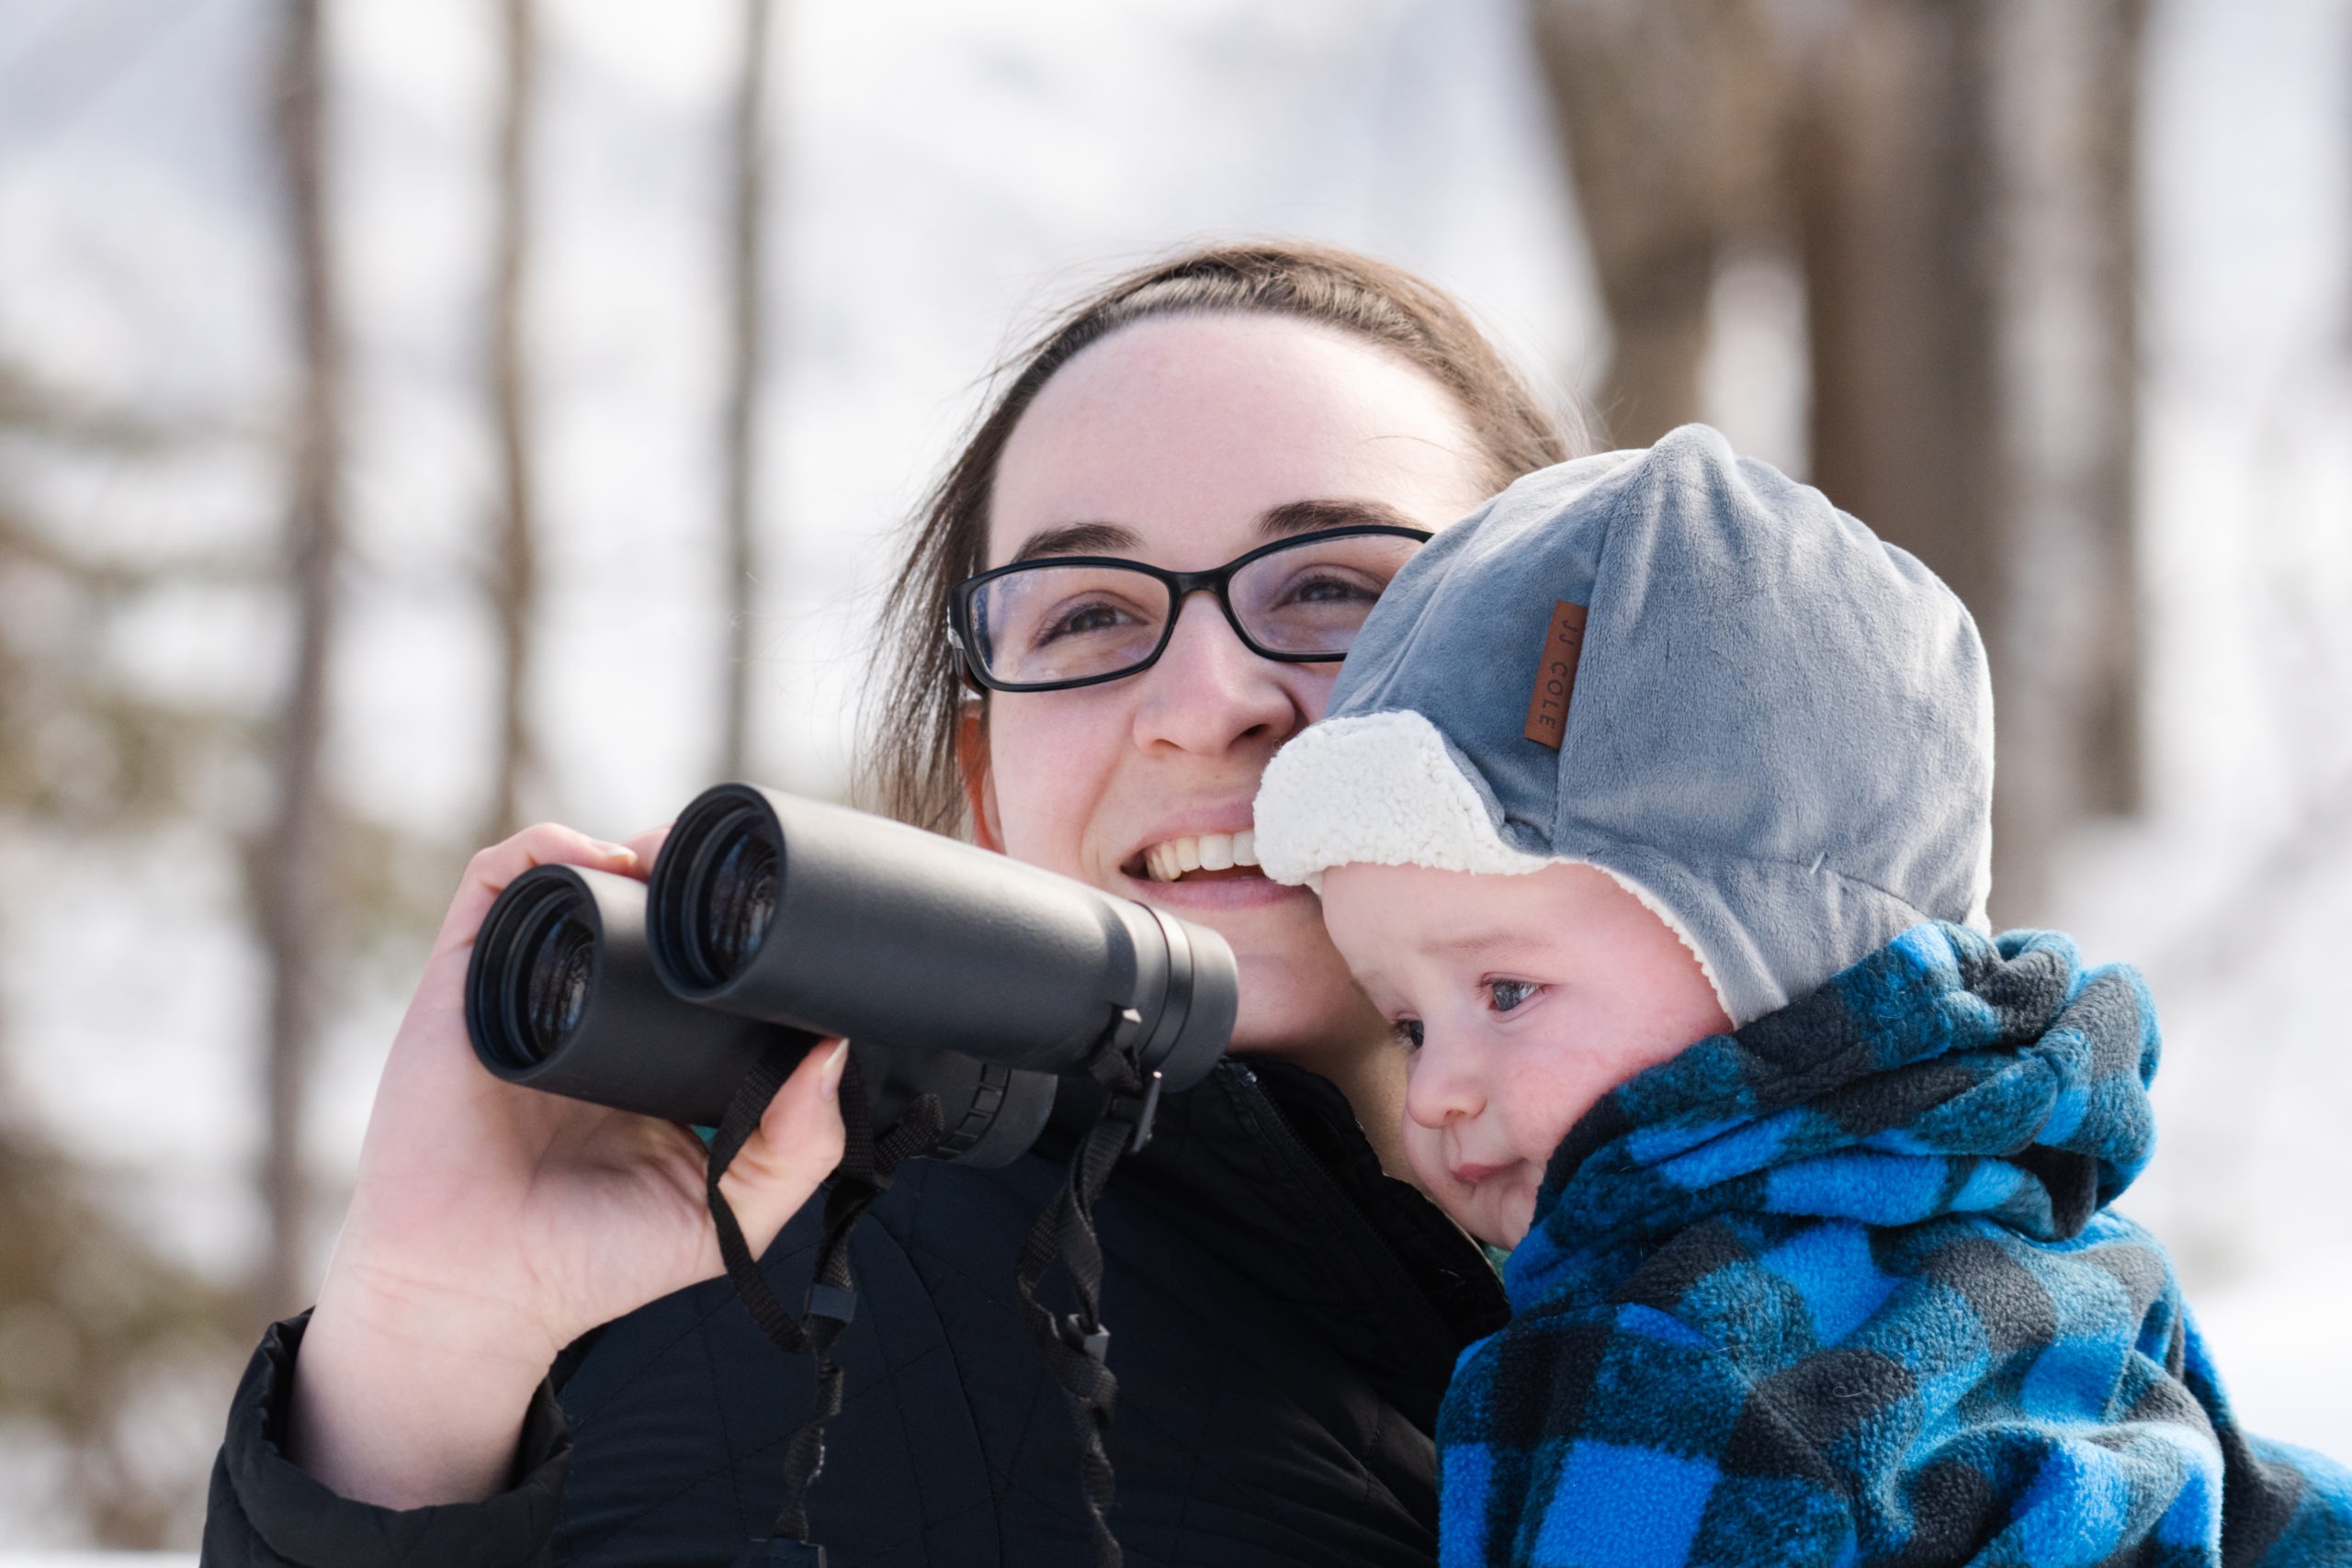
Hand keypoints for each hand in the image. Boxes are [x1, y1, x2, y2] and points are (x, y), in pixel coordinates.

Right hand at [287, 824, 845, 1507]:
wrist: (476, 1292)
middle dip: (686, 875)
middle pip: (642, 908)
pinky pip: (493, 886)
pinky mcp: (462, 981)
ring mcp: (525, 991)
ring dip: (626, 850)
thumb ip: (799, 1147)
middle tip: (729, 876)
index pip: (699, 962)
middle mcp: (591, 1012)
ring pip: (576, 881)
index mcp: (653, 1053)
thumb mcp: (728, 1214)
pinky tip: (593, 861)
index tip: (782, 911)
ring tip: (669, 860)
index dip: (736, 926)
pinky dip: (542, 851)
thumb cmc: (591, 1262)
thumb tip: (835, 1048)